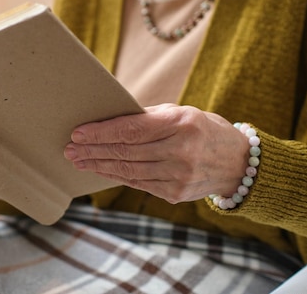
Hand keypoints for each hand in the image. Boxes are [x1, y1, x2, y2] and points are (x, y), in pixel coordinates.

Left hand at [63, 104, 249, 203]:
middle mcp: (181, 151)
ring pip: (128, 171)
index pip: (132, 130)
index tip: (78, 133)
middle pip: (126, 152)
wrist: (236, 162)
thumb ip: (147, 117)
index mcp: (182, 124)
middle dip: (93, 151)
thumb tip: (107, 119)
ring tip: (78, 161)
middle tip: (69, 149)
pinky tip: (100, 170)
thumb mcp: (180, 113)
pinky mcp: (175, 194)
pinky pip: (137, 183)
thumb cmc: (201, 129)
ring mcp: (179, 176)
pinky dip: (115, 176)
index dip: (101, 133)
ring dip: (99, 166)